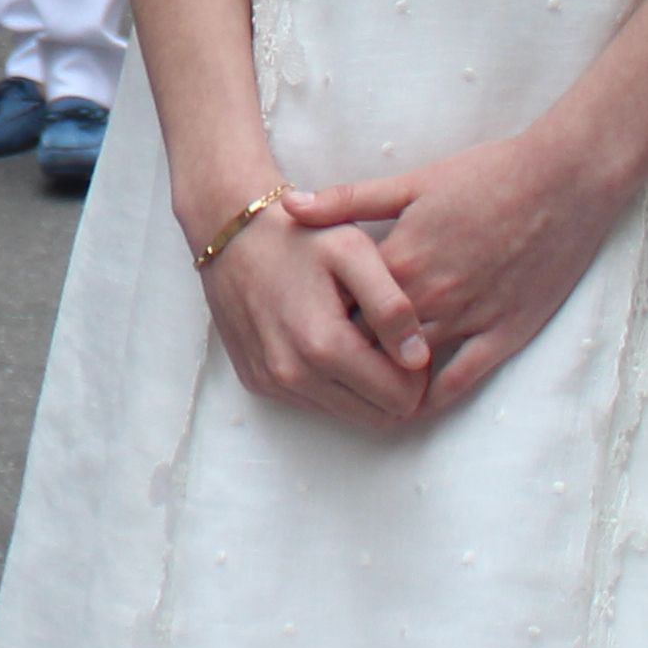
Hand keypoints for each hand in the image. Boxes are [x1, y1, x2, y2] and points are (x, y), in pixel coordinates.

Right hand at [184, 152, 427, 428]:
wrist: (230, 231)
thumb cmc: (298, 236)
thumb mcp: (354, 252)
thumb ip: (391, 306)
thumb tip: (417, 359)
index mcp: (323, 345)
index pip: (399, 398)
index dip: (418, 376)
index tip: (412, 343)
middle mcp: (294, 375)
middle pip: (376, 416)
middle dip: (394, 387)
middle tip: (392, 343)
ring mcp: (272, 382)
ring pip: (347, 414)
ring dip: (363, 387)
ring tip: (361, 339)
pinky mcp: (257, 382)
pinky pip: (314, 402)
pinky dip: (331, 382)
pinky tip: (328, 341)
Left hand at [284, 122, 621, 415]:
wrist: (564, 182)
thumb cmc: (487, 175)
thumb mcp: (412, 182)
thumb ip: (347, 200)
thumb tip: (288, 206)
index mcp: (399, 260)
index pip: (338, 303)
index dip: (316, 313)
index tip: (297, 321)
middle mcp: (428, 298)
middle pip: (366, 343)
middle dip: (342, 354)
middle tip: (318, 364)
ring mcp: (467, 320)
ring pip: (407, 369)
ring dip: (381, 382)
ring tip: (354, 392)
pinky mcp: (504, 334)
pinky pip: (460, 381)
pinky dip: (431, 398)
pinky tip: (411, 407)